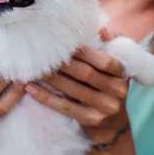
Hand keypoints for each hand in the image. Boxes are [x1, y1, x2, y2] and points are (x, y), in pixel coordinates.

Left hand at [25, 29, 129, 144]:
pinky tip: (31, 88)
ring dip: (51, 79)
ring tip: (34, 70)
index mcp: (122, 74)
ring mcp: (105, 108)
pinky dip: (46, 98)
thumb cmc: (108, 86)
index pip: (105, 61)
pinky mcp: (92, 121)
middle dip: (63, 64)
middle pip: (86, 74)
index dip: (84, 52)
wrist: (113, 125)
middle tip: (42, 55)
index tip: (63, 44)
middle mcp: (118, 91)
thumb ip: (110, 46)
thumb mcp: (114, 67)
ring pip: (74, 90)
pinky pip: (66, 108)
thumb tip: (101, 30)